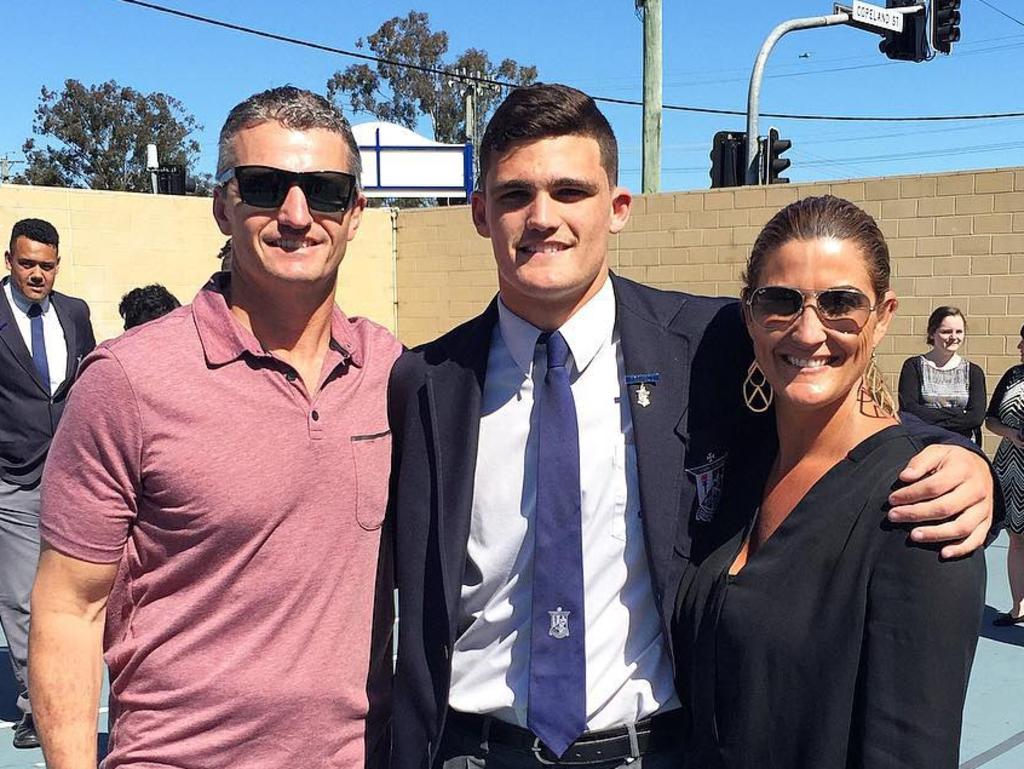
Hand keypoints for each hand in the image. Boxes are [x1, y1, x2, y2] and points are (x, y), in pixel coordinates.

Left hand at [887, 444, 992, 558]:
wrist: (979, 467)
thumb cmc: (952, 462)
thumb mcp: (936, 452)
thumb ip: (920, 462)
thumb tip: (905, 476)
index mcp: (963, 470)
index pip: (933, 486)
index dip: (910, 494)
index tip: (892, 499)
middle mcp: (976, 490)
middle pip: (944, 508)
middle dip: (916, 514)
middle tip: (894, 516)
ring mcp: (983, 508)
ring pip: (961, 527)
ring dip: (935, 534)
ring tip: (913, 535)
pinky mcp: (987, 521)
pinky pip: (976, 539)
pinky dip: (961, 549)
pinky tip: (943, 553)